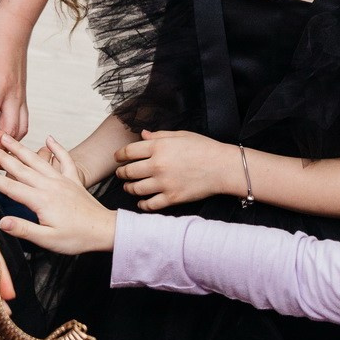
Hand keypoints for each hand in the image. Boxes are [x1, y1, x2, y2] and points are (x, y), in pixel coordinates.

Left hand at [0, 10, 31, 138]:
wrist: (15, 26)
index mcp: (0, 83)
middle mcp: (15, 94)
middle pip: (11, 131)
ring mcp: (21, 96)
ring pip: (21, 130)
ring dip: (8, 146)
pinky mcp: (22, 96)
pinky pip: (23, 123)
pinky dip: (15, 136)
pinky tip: (1, 141)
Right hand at [0, 134, 117, 255]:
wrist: (105, 230)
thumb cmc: (77, 238)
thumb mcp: (47, 239)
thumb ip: (24, 229)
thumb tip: (2, 221)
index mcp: (41, 200)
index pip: (10, 186)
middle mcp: (50, 185)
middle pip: (21, 168)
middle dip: (2, 156)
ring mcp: (62, 180)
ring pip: (38, 160)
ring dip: (21, 148)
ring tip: (8, 137)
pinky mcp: (73, 180)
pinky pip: (65, 160)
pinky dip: (57, 148)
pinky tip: (49, 138)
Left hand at [114, 130, 239, 210]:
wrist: (223, 167)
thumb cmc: (204, 148)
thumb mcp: (181, 135)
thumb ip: (159, 135)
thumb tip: (143, 134)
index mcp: (159, 146)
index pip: (128, 151)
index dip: (119, 155)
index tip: (117, 158)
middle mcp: (158, 165)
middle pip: (128, 171)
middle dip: (121, 173)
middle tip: (121, 173)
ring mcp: (164, 183)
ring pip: (135, 189)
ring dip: (129, 188)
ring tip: (129, 186)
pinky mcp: (172, 198)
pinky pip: (149, 204)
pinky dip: (142, 204)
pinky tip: (142, 201)